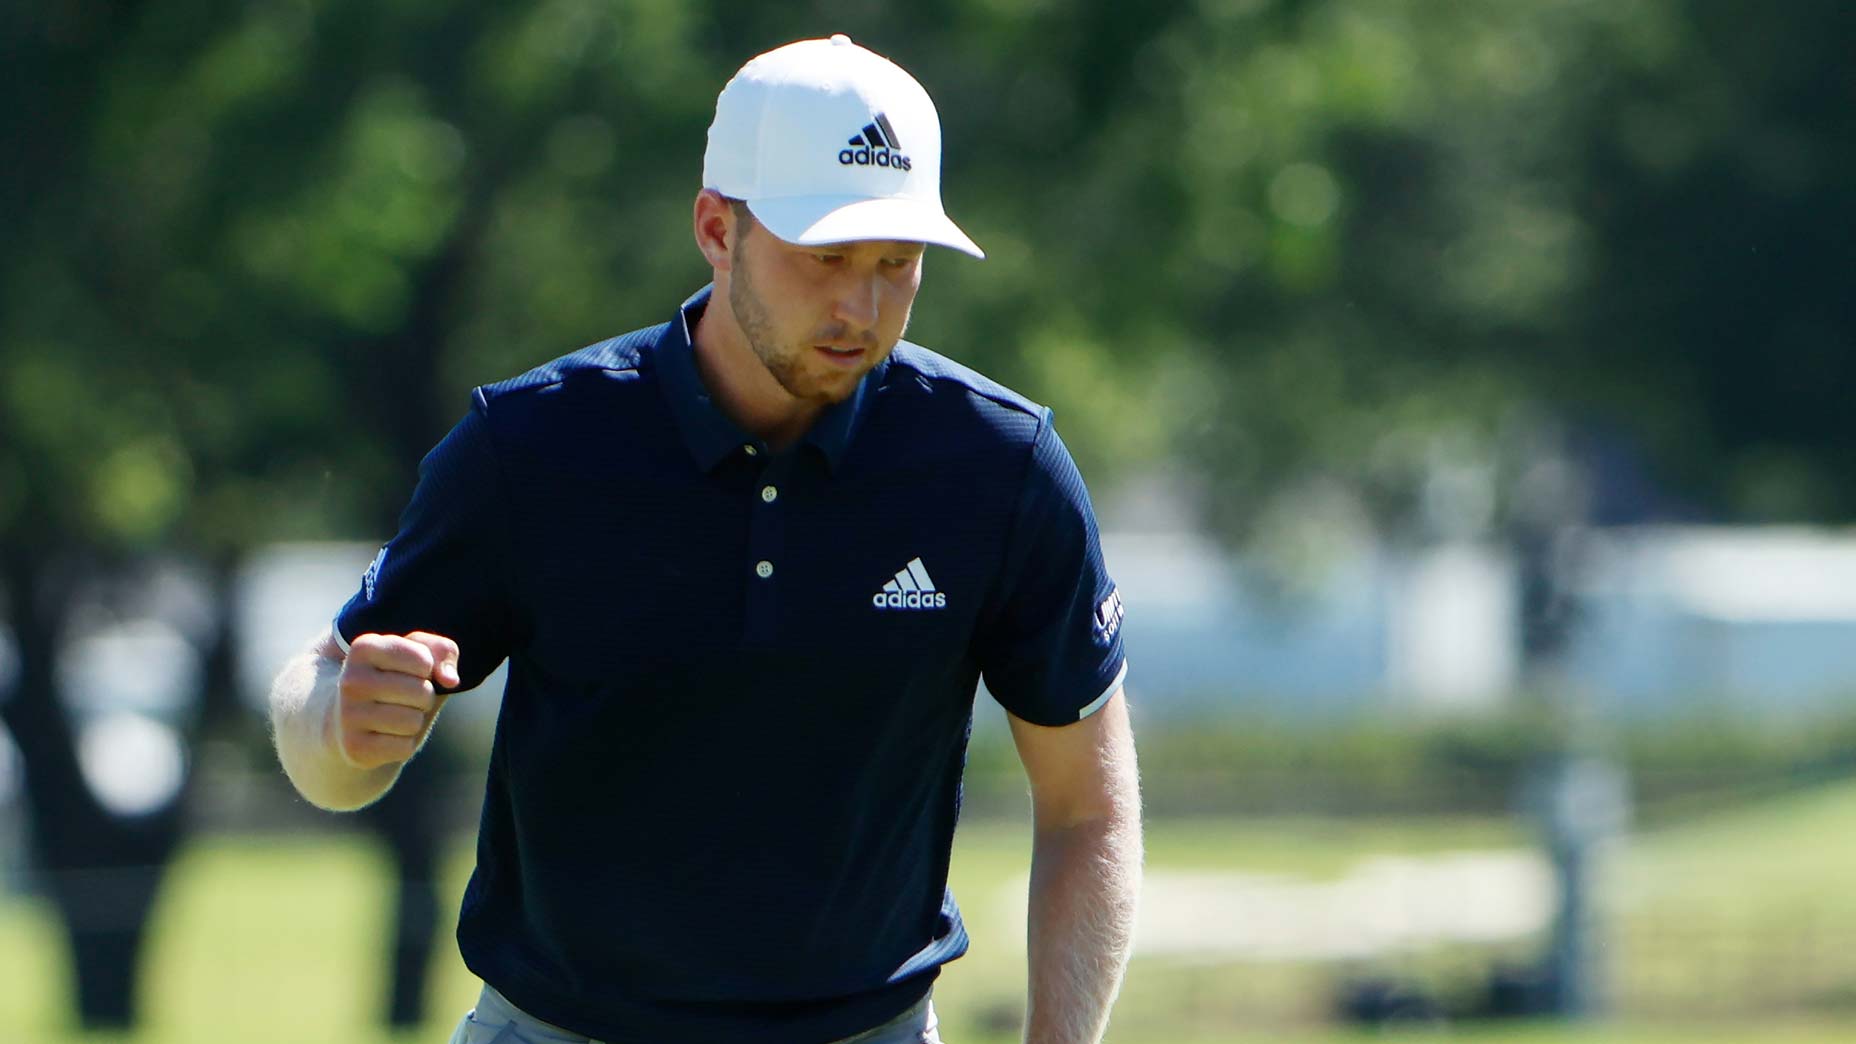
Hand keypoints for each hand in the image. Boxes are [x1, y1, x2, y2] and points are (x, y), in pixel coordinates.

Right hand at [333, 631, 460, 768]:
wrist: (345, 719)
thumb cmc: (392, 680)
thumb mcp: (417, 654)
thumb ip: (442, 650)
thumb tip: (451, 680)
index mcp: (363, 648)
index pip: (423, 659)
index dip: (427, 669)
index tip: (408, 671)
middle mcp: (350, 680)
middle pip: (422, 692)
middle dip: (423, 697)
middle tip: (402, 698)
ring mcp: (348, 715)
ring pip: (413, 722)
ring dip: (414, 721)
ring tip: (393, 715)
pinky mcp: (353, 747)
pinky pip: (404, 748)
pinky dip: (404, 744)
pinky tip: (384, 736)